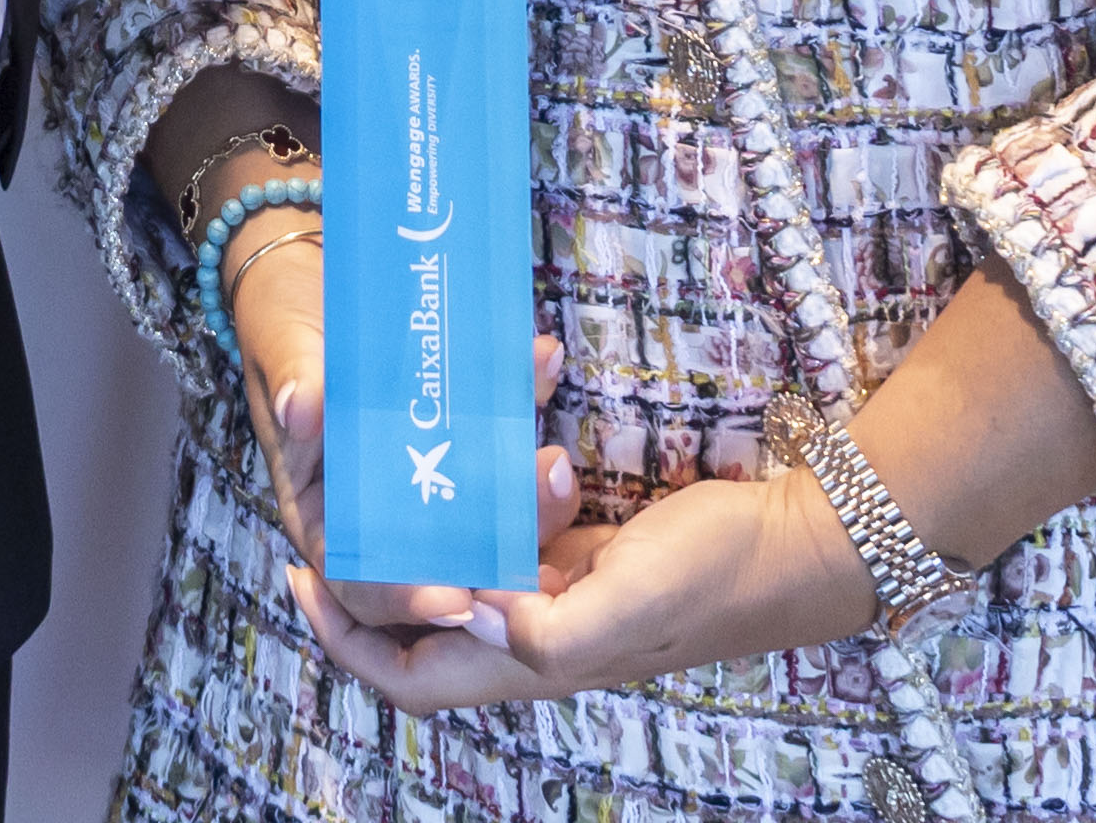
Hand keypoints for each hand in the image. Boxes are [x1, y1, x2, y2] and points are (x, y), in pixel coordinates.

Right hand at [227, 232, 576, 644]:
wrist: (307, 267)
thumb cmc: (281, 317)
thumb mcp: (279, 342)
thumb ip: (292, 375)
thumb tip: (302, 410)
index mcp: (322, 504)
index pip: (359, 576)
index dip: (404, 598)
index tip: (454, 601)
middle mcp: (377, 496)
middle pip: (436, 554)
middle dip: (490, 558)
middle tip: (534, 556)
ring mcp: (424, 459)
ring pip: (482, 505)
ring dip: (526, 495)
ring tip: (554, 466)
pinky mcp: (461, 418)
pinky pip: (500, 428)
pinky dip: (527, 400)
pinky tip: (544, 361)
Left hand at [281, 456, 879, 712]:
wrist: (795, 541)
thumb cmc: (717, 578)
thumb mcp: (628, 604)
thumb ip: (542, 629)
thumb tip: (459, 611)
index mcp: (531, 661)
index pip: (409, 674)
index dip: (349, 637)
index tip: (300, 574)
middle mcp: (531, 630)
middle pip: (423, 615)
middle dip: (378, 556)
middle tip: (339, 486)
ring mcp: (557, 588)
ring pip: (463, 557)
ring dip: (438, 501)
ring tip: (410, 438)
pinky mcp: (583, 548)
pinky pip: (512, 519)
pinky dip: (495, 476)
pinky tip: (501, 422)